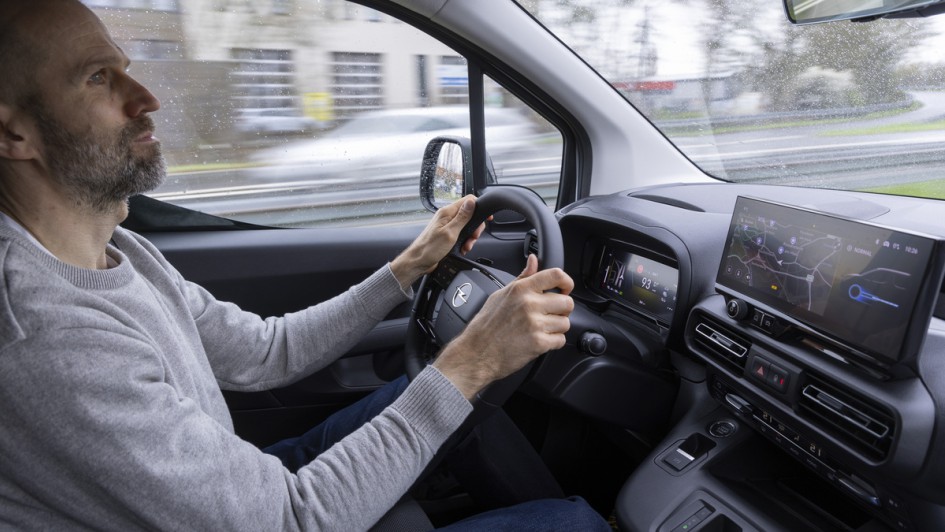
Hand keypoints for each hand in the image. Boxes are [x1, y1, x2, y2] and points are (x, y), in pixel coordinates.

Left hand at [390, 195, 485, 289]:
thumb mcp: (450, 233)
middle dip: (475, 227)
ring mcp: (447, 225)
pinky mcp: (447, 234)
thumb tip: (471, 202)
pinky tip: (462, 248)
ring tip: (466, 245)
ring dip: (470, 236)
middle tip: (473, 237)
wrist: (419, 262)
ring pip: (467, 226)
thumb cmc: (429, 248)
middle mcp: (447, 217)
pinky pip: (461, 234)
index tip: (487, 217)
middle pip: (470, 214)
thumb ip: (462, 217)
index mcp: (447, 212)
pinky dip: (464, 241)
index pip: (468, 200)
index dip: (479, 207)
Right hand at [433, 254, 574, 399]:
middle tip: (550, 315)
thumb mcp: (501, 294)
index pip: (556, 275)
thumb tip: (533, 261)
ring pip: (565, 323)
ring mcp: (535, 324)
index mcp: (521, 289)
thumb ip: (522, 278)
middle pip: (567, 302)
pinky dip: (553, 342)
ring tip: (541, 329)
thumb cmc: (487, 325)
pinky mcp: (539, 343)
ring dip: (557, 328)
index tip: (566, 289)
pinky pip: (561, 340)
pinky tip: (539, 340)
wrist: (477, 352)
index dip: (567, 282)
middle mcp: (529, 304)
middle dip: (562, 310)